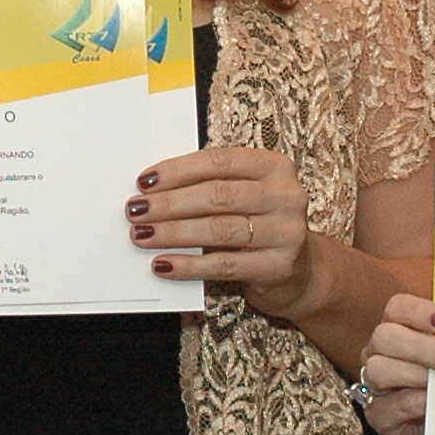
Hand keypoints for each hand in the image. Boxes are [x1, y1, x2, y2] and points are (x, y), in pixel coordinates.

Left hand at [125, 148, 316, 311]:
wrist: (299, 273)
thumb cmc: (259, 226)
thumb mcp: (244, 197)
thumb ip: (210, 186)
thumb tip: (153, 190)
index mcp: (274, 167)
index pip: (219, 162)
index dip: (178, 170)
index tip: (145, 181)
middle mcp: (286, 196)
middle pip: (217, 195)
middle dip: (169, 203)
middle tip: (135, 210)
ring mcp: (286, 232)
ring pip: (219, 230)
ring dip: (173, 232)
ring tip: (142, 235)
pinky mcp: (278, 267)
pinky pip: (224, 265)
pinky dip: (189, 265)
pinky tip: (163, 264)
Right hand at [354, 291, 434, 434]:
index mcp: (402, 331)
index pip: (397, 308)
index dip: (419, 311)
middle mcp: (382, 354)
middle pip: (384, 336)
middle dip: (422, 346)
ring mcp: (376, 385)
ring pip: (378, 368)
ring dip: (415, 373)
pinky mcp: (378, 416)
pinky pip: (387, 405)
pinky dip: (413, 401)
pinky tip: (434, 403)